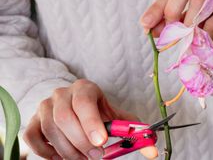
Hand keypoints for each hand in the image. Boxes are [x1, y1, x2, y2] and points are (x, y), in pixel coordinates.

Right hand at [23, 79, 156, 159]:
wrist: (76, 106)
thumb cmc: (98, 113)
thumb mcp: (116, 118)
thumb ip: (133, 132)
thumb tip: (152, 151)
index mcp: (84, 88)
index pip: (84, 101)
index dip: (91, 122)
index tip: (101, 142)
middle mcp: (62, 94)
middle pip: (64, 118)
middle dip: (81, 141)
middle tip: (96, 155)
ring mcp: (45, 106)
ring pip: (50, 130)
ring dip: (67, 150)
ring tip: (83, 158)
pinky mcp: (34, 120)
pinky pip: (32, 137)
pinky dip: (45, 152)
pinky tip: (61, 157)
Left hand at [141, 0, 212, 52]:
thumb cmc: (209, 25)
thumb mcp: (185, 24)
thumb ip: (169, 24)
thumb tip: (149, 30)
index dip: (156, 8)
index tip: (145, 26)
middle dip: (172, 10)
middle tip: (171, 30)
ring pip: (200, 1)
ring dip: (188, 23)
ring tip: (189, 35)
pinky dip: (205, 32)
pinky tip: (205, 37)